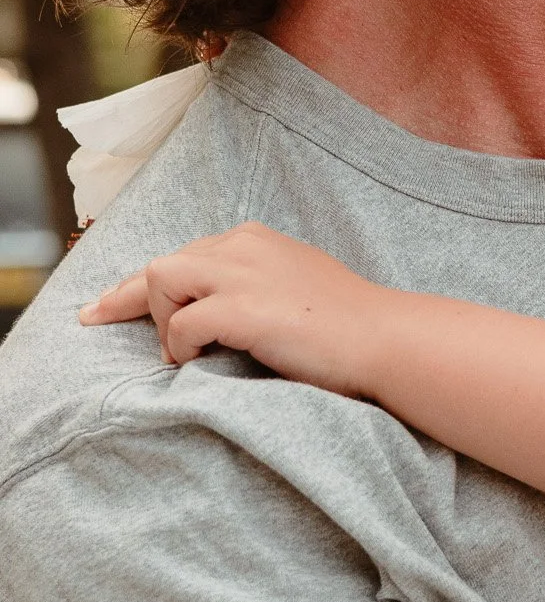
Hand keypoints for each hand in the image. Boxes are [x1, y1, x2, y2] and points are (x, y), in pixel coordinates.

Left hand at [79, 222, 394, 398]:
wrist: (386, 340)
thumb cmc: (346, 326)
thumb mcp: (294, 286)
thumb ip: (254, 285)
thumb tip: (214, 310)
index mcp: (255, 240)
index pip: (182, 255)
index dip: (137, 285)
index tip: (104, 306)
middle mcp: (245, 246)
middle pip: (162, 265)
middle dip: (128, 301)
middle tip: (102, 323)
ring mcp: (244, 274)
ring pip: (162, 280)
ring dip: (164, 321)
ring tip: (186, 353)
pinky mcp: (246, 308)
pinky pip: (182, 323)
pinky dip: (180, 346)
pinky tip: (200, 361)